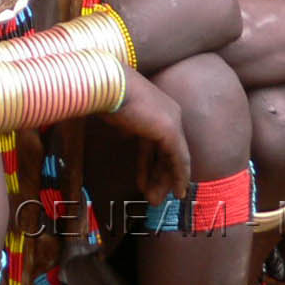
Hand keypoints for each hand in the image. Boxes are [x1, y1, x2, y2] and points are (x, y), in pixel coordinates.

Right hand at [100, 67, 190, 205]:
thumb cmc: (105, 93)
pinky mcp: (170, 132)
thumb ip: (124, 124)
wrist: (108, 84)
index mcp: (156, 107)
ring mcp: (172, 122)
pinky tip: (177, 192)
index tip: (144, 181)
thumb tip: (123, 133)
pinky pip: (179, 160)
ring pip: (174, 158)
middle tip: (152, 197)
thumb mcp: (117, 112)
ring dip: (165, 181)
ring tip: (155, 200)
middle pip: (167, 151)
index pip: (157, 141)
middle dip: (158, 176)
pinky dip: (178, 177)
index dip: (150, 164)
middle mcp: (169, 113)